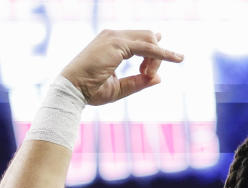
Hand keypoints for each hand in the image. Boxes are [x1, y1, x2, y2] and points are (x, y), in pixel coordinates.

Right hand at [61, 29, 183, 105]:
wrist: (72, 90)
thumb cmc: (91, 91)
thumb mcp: (120, 87)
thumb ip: (138, 82)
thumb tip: (159, 78)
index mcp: (111, 43)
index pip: (139, 41)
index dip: (153, 51)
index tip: (156, 66)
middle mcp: (112, 36)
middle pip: (147, 38)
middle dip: (157, 55)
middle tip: (149, 75)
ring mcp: (114, 37)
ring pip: (150, 41)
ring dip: (158, 58)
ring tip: (148, 74)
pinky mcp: (117, 44)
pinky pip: (147, 47)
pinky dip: (161, 54)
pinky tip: (175, 58)